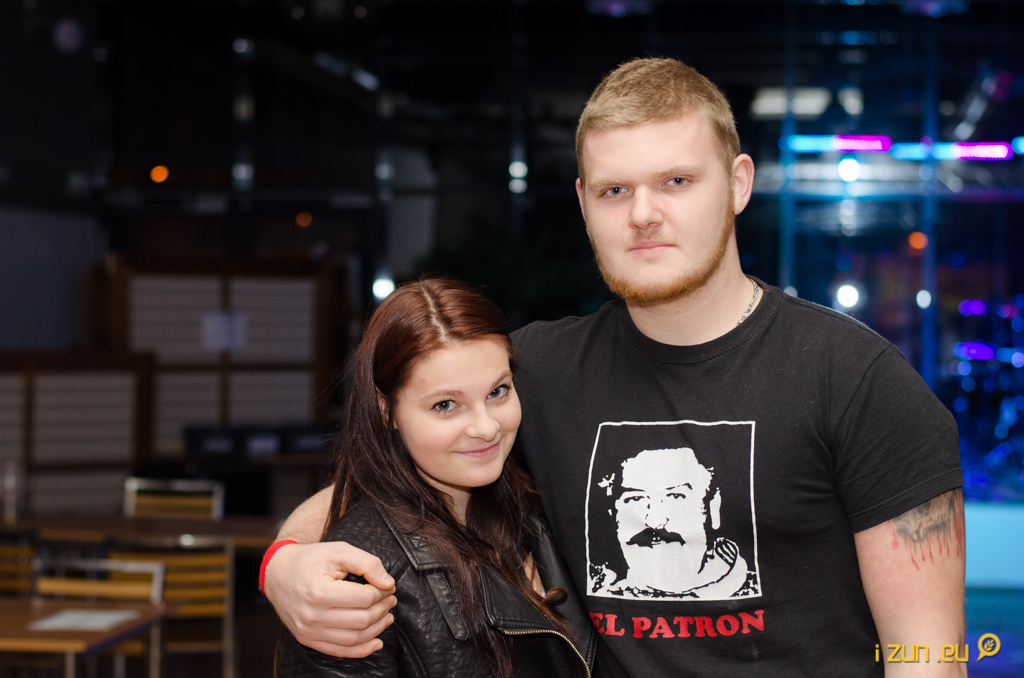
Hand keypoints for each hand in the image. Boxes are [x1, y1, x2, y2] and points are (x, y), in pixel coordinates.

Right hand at [265, 541, 397, 656]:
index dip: (382, 592)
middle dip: (382, 610)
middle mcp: (312, 615)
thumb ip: (367, 563)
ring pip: (353, 639)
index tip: (388, 586)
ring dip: (377, 629)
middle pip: (361, 620)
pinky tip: (376, 642)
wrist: (278, 573)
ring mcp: (308, 631)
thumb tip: (388, 583)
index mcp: (319, 591)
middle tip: (390, 599)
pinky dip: (361, 650)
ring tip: (387, 616)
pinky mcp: (307, 639)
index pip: (363, 598)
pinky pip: (339, 651)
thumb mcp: (339, 551)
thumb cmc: (310, 559)